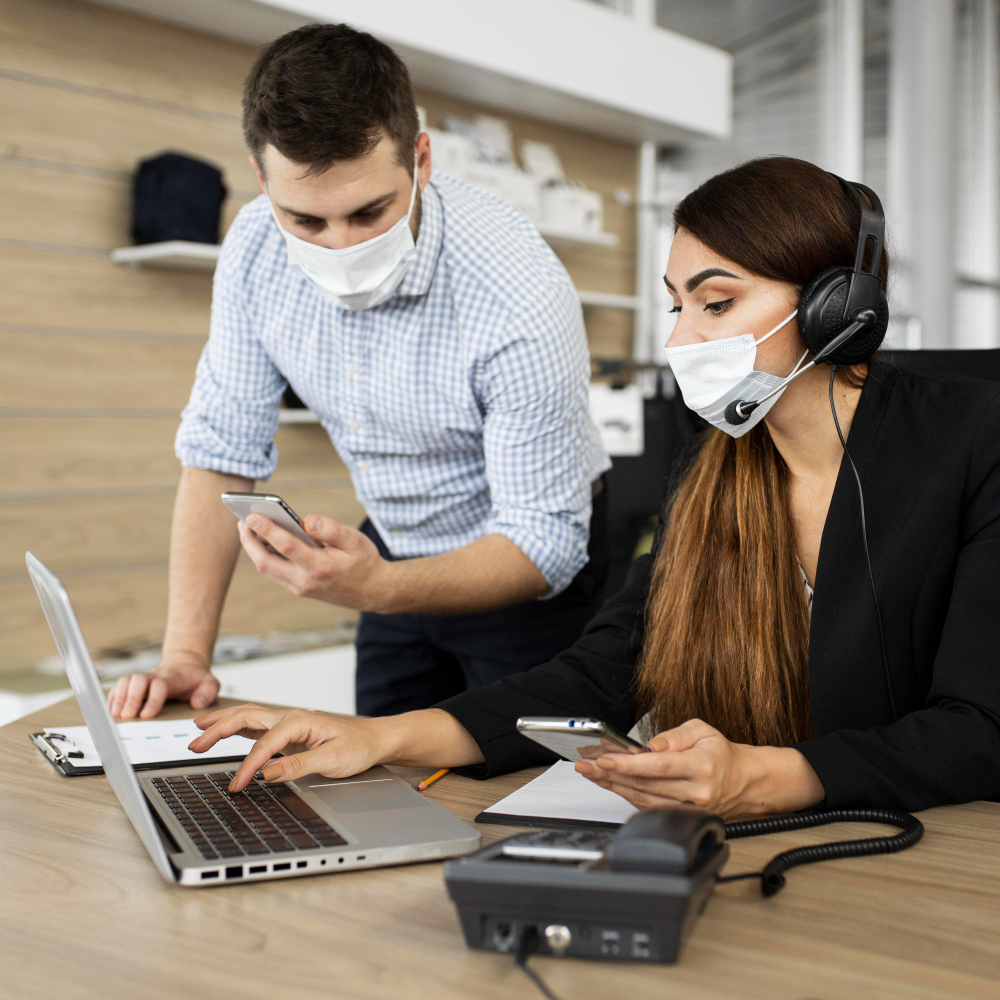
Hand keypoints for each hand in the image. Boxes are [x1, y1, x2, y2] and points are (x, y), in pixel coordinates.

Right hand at [107, 651, 218, 718]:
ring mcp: (143, 679)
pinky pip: (118, 686)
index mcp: (172, 678)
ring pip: (126, 681)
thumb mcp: (210, 683)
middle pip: (138, 681)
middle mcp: (154, 676)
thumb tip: (197, 703)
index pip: (160, 685)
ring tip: (115, 714)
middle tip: (127, 716)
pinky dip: (112, 697)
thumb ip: (208, 692)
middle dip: (130, 698)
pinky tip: (110, 709)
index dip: (153, 699)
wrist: (186, 665)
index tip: (147, 715)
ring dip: (118, 697)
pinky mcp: (134, 684)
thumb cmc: (196, 678)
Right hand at [189, 704, 390, 791]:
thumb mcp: (333, 760)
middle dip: (218, 730)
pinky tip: (225, 732)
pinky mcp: (289, 731)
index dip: (246, 767)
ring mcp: (288, 722)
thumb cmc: (358, 746)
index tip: (236, 786)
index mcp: (298, 721)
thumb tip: (268, 772)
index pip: (263, 746)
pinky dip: (236, 727)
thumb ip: (299, 765)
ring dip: (222, 723)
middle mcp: (290, 717)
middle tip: (194, 745)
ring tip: (198, 731)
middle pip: (246, 718)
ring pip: (248, 717)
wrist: (375, 739)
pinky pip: (257, 726)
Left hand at [238, 514, 393, 611]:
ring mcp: (300, 588)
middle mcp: (305, 581)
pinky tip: (262, 541)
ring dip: (253, 549)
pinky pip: (275, 572)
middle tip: (241, 521)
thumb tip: (306, 520)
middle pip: (266, 562)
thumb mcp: (355, 540)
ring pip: (267, 569)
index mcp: (320, 567)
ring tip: (247, 528)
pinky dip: (264, 556)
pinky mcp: (298, 589)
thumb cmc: (364, 561)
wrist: (373, 591)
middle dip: (249, 542)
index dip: (267, 530)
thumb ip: (331, 529)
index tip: (252, 516)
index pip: (286, 546)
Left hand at [574, 718, 824, 818]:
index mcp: (702, 766)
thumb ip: (675, 735)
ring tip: (591, 772)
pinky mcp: (682, 816)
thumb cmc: (721, 753)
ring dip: (613, 786)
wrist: (745, 781)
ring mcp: (689, 808)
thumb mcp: (703, 730)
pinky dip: (626, 795)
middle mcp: (696, 792)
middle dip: (611, 774)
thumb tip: (651, 746)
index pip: (658, 766)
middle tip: (586, 764)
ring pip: (643, 799)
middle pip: (645, 785)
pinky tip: (610, 783)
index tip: (604, 758)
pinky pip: (648, 807)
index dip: (628, 764)